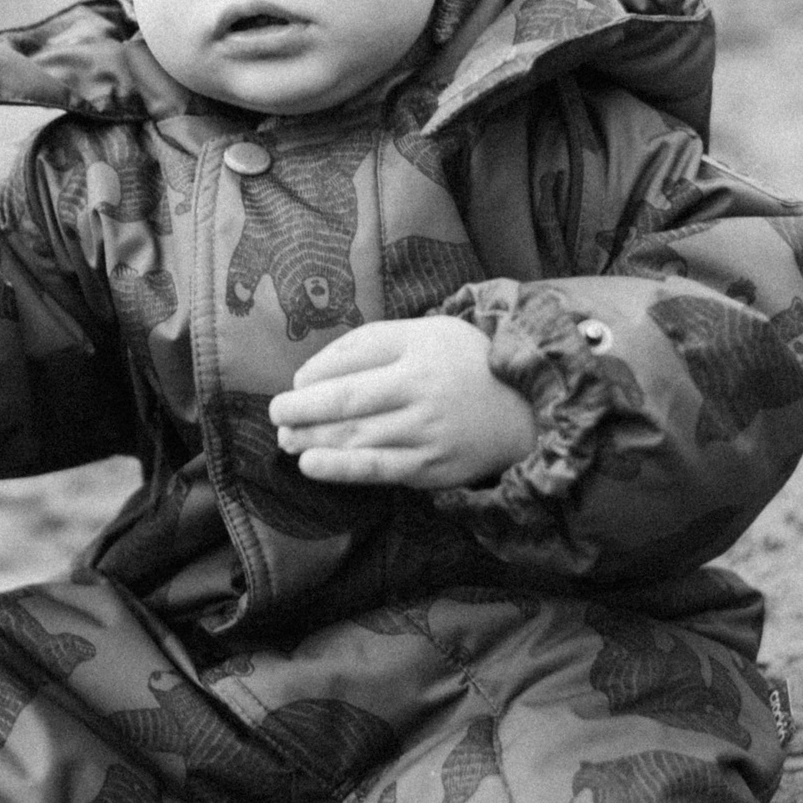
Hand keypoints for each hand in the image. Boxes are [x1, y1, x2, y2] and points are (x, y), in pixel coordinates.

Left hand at [269, 317, 537, 488]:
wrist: (526, 409)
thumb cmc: (465, 364)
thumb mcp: (427, 333)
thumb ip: (372, 342)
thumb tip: (312, 371)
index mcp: (420, 350)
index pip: (354, 359)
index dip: (316, 374)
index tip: (296, 382)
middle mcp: (422, 391)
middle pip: (348, 400)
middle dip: (302, 409)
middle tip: (276, 413)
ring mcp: (428, 433)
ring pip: (357, 437)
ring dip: (312, 440)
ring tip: (286, 440)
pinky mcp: (432, 468)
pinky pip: (377, 470)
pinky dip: (339, 469)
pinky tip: (310, 465)